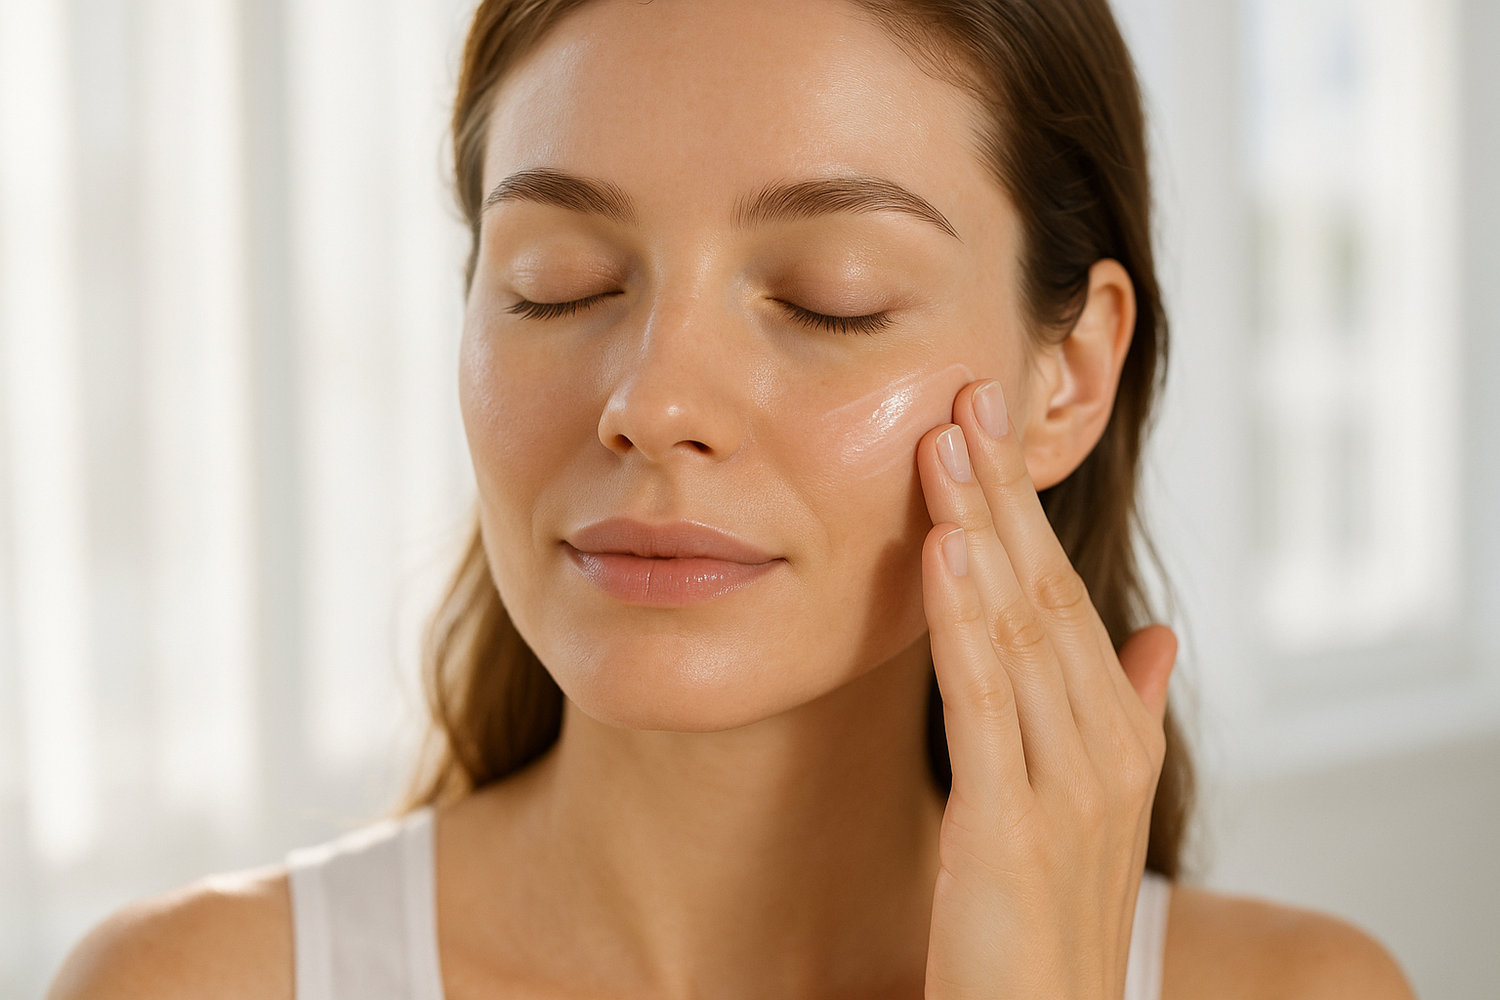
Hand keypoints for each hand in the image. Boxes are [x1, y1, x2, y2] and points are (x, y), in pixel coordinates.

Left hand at [917, 379, 1175, 999]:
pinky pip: (985, 701)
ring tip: (947, 445)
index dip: (1027, 510)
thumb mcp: (1092, 804)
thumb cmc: (1051, 918)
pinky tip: (946, 550)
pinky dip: (965, 619)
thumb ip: (1124, 712)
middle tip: (966, 397)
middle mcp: (1101, 747)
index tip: (986, 429)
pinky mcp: (1011, 827)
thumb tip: (1158, 637)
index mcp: (1114, 733)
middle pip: (1047, 592)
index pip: (1066, 596)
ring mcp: (1064, 785)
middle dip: (1005, 493)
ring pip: (1021, 628)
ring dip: (982, 529)